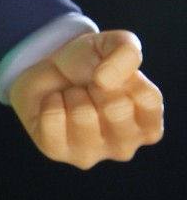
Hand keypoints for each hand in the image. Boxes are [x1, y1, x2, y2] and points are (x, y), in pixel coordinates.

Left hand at [9, 29, 163, 167]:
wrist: (49, 69)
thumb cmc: (93, 64)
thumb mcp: (118, 45)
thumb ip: (127, 53)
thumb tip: (104, 81)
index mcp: (148, 125)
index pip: (147, 99)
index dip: (124, 77)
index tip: (113, 77)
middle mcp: (125, 146)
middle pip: (116, 109)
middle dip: (98, 86)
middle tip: (91, 88)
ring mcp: (91, 154)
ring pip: (82, 115)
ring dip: (73, 94)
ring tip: (74, 97)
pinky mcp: (57, 153)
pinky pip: (52, 119)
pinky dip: (50, 102)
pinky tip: (56, 105)